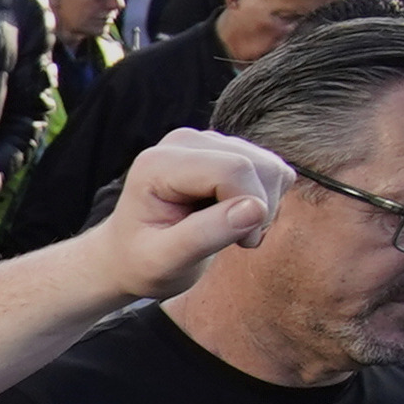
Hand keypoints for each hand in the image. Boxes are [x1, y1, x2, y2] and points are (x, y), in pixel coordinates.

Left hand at [94, 129, 293, 291]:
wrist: (130, 253)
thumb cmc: (141, 260)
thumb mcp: (163, 261)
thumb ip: (205, 234)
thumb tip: (256, 208)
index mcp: (159, 163)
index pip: (232, 169)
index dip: (250, 208)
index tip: (240, 242)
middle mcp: (184, 142)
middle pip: (257, 165)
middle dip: (260, 209)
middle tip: (236, 241)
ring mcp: (207, 142)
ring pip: (271, 166)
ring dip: (264, 206)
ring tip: (231, 231)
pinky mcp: (228, 151)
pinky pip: (273, 170)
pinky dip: (267, 199)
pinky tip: (237, 216)